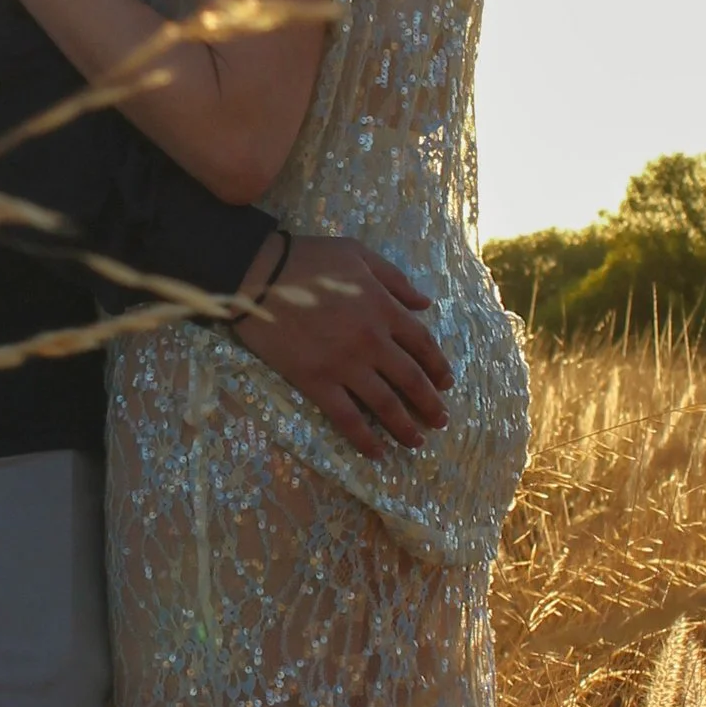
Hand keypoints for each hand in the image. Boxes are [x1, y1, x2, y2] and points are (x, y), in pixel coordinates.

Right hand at [239, 236, 452, 459]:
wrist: (258, 275)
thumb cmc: (307, 259)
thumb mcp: (358, 254)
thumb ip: (395, 279)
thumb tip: (425, 304)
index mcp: (384, 308)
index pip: (422, 344)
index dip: (438, 366)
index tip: (447, 383)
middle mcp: (372, 341)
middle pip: (411, 379)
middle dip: (430, 403)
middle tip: (441, 420)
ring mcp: (345, 364)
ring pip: (385, 404)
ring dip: (405, 427)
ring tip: (416, 442)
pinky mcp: (316, 381)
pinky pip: (347, 417)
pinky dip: (364, 438)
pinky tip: (377, 453)